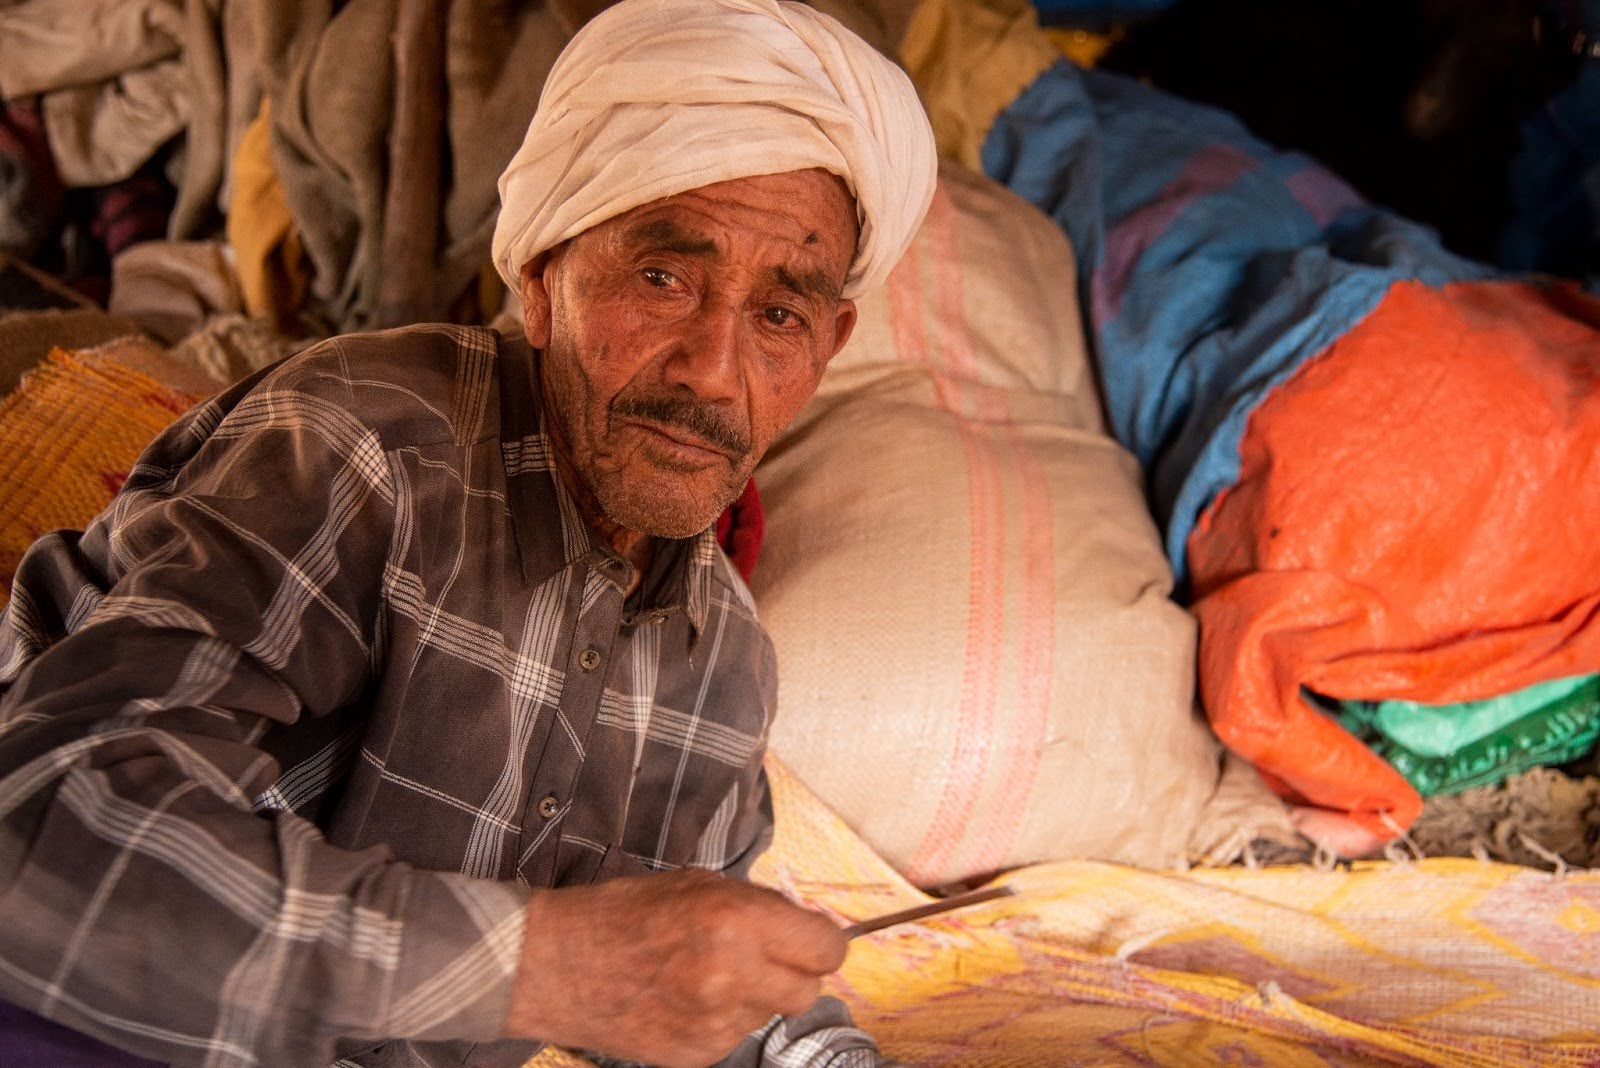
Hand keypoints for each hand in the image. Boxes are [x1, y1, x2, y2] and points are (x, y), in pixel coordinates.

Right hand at [505, 867, 847, 1067]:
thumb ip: (757, 905)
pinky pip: (735, 1035)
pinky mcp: (696, 1055)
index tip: (813, 937)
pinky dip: (723, 1017)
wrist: (558, 964)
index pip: (826, 948)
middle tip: (768, 955)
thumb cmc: (622, 913)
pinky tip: (687, 996)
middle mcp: (732, 976)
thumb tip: (802, 922)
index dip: (823, 941)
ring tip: (708, 972)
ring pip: (771, 1013)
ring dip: (756, 994)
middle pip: (809, 989)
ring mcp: (715, 1023)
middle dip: (796, 971)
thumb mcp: (697, 884)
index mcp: (736, 922)